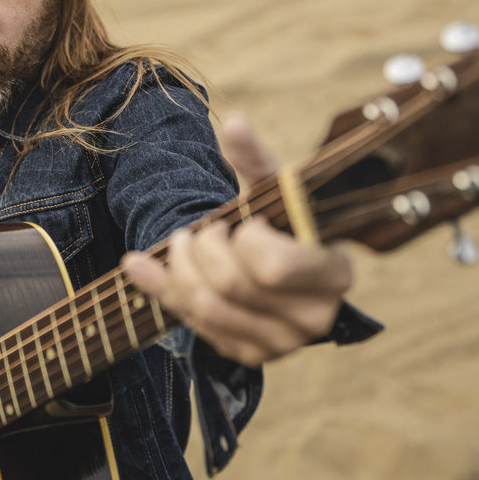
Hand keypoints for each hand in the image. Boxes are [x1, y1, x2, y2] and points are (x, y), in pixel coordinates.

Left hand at [122, 114, 351, 366]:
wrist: (271, 261)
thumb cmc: (279, 219)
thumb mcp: (270, 186)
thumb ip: (254, 157)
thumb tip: (234, 124)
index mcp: (335, 271)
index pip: (273, 266)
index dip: (245, 239)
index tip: (243, 222)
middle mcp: (316, 316)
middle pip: (233, 285)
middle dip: (204, 247)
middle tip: (201, 229)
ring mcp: (284, 343)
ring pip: (209, 308)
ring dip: (180, 268)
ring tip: (181, 242)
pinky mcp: (251, 356)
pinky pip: (196, 327)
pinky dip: (164, 292)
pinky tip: (143, 267)